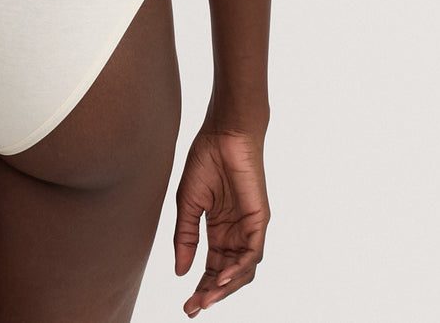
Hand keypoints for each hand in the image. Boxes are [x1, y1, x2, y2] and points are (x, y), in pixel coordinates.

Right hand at [172, 127, 268, 314]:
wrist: (223, 133)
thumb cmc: (205, 160)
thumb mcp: (187, 204)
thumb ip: (185, 237)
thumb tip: (180, 271)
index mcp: (218, 228)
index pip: (212, 266)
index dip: (200, 286)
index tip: (187, 305)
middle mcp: (235, 232)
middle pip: (226, 273)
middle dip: (210, 293)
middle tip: (193, 308)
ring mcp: (249, 227)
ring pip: (242, 269)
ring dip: (225, 287)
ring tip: (206, 299)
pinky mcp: (259, 219)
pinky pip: (253, 252)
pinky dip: (239, 268)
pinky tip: (223, 278)